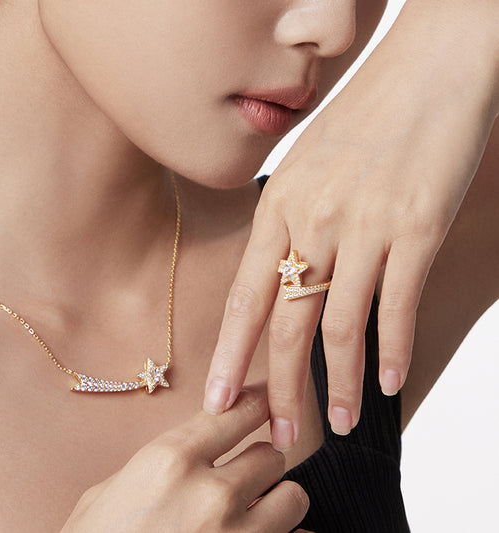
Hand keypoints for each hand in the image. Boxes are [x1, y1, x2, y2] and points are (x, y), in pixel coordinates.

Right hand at [62, 387, 308, 531]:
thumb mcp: (109, 492)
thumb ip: (160, 464)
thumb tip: (197, 452)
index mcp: (171, 460)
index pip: (241, 410)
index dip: (258, 402)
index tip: (264, 403)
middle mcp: (211, 495)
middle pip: (271, 455)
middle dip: (260, 464)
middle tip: (244, 475)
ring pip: (293, 497)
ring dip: (277, 501)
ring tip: (255, 510)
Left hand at [204, 0, 498, 444]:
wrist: (428, 71)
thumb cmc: (364, 120)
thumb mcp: (307, 167)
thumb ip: (291, 224)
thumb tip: (285, 277)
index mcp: (278, 208)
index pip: (244, 298)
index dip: (229, 354)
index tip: (217, 399)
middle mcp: (314, 222)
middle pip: (285, 325)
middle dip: (278, 389)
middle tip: (276, 434)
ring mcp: (364, 227)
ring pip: (339, 327)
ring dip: (336, 385)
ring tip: (336, 423)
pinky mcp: (416, 229)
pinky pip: (396, 307)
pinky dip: (392, 352)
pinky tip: (388, 383)